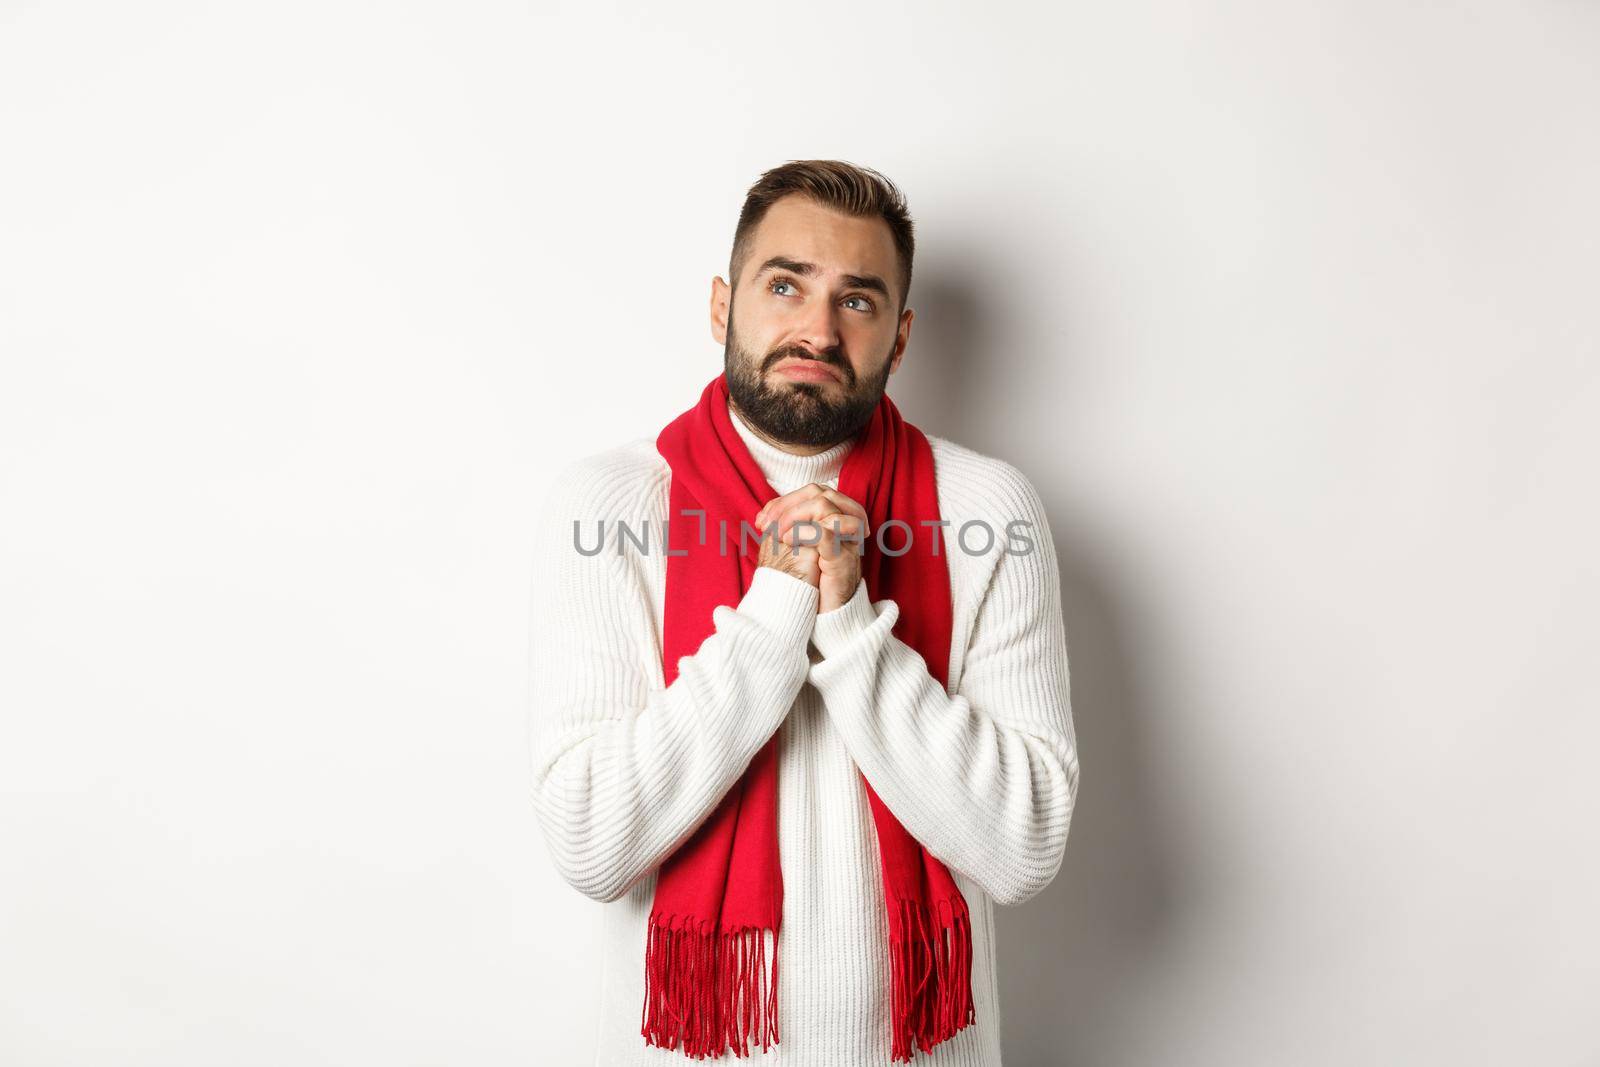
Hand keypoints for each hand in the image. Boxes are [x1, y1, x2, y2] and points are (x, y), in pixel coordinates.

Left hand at [756, 484, 867, 612]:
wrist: (829, 612)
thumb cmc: (813, 581)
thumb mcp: (798, 550)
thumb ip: (788, 530)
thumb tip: (763, 515)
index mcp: (834, 520)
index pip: (811, 492)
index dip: (783, 501)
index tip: (761, 519)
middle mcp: (844, 524)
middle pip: (820, 492)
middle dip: (787, 503)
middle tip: (766, 523)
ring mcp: (846, 539)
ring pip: (824, 505)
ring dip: (794, 514)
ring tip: (777, 533)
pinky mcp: (843, 557)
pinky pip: (825, 532)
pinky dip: (802, 532)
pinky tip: (786, 541)